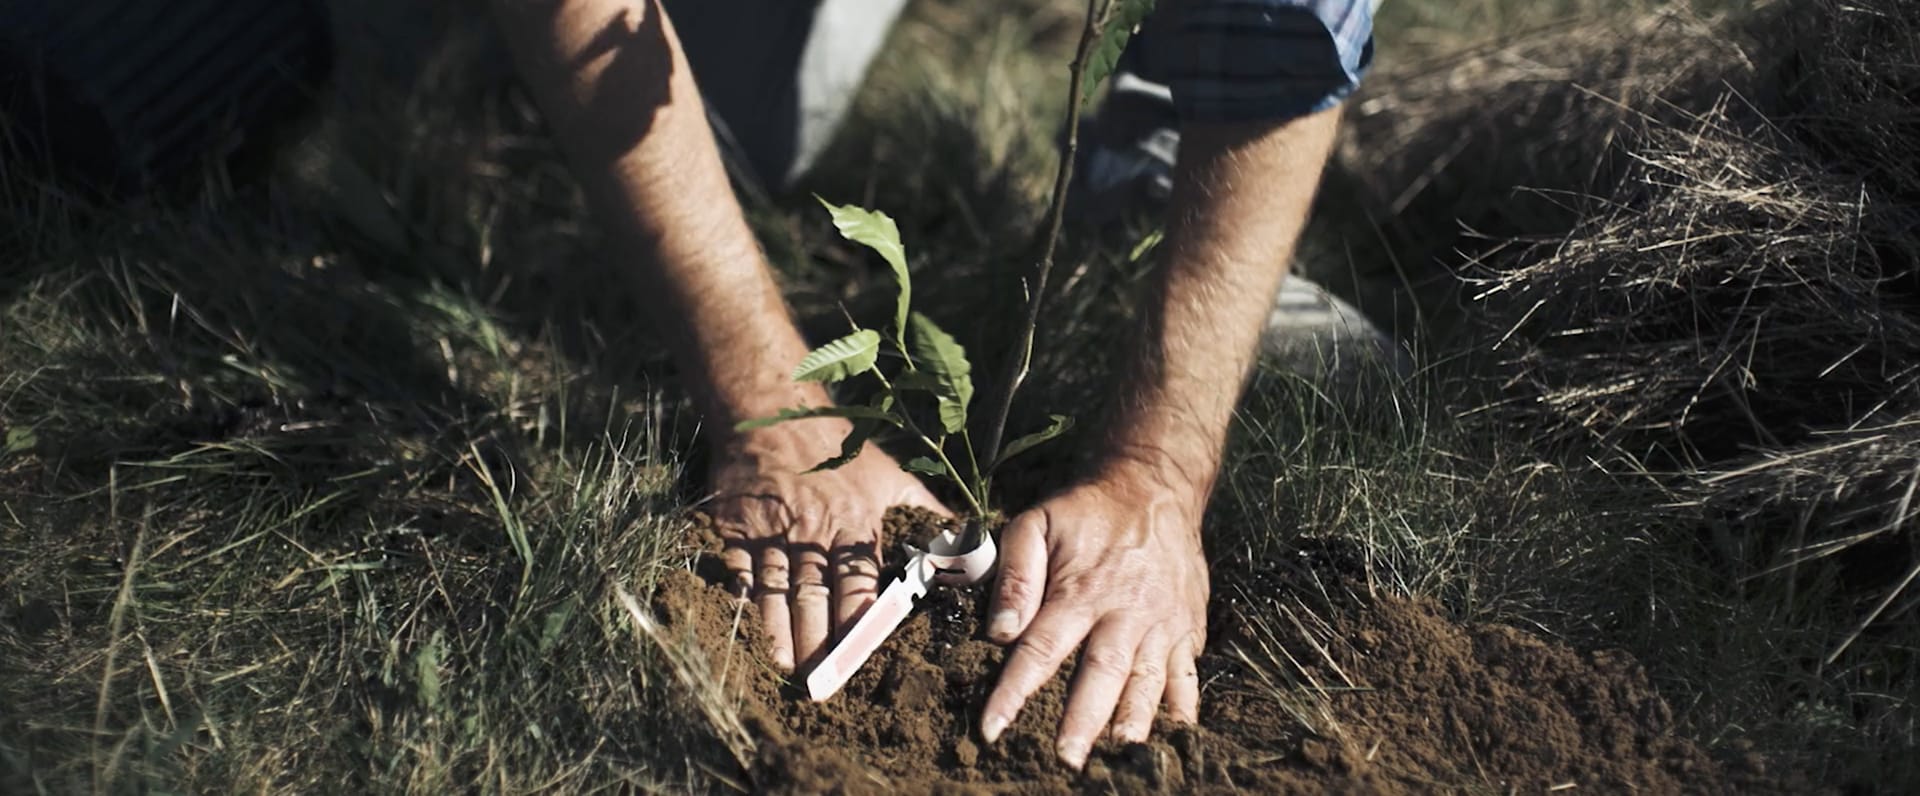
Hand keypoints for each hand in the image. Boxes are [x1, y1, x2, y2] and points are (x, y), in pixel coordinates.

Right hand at [709, 418, 950, 671]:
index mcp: (854, 523)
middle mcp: (814, 530)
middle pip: (817, 595)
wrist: (772, 411)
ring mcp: (773, 528)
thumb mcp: (889, 475)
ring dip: (780, 629)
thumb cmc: (836, 448)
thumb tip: (969, 540)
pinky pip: (739, 565)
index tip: (865, 657)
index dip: (861, 623)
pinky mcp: (737, 523)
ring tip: (787, 666)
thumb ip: (926, 512)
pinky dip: (741, 593)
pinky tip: (743, 620)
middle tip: (823, 682)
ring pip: (777, 587)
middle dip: (820, 641)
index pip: (859, 584)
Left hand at [977, 462, 1209, 768]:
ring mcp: (1161, 622)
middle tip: (1065, 760)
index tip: (993, 728)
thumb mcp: (1036, 523)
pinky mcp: (1188, 628)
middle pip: (1101, 673)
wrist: (1156, 489)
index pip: (1041, 648)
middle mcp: (1124, 611)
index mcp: (1080, 590)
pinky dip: (1184, 708)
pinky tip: (1176, 736)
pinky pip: (1187, 674)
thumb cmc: (1087, 512)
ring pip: (1148, 679)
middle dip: (1082, 720)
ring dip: (1135, 720)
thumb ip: (1016, 575)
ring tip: (1122, 755)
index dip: (1015, 690)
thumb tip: (1000, 631)